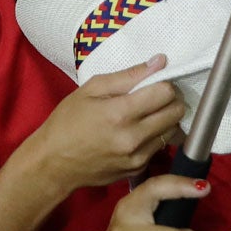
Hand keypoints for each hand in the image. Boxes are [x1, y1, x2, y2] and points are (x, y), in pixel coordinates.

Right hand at [23, 57, 187, 192]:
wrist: (54, 163)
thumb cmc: (67, 121)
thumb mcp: (90, 89)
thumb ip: (128, 75)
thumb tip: (160, 61)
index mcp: (120, 113)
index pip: (166, 92)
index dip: (164, 83)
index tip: (154, 82)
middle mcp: (133, 137)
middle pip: (176, 112)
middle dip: (170, 100)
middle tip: (154, 96)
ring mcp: (138, 156)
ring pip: (173, 130)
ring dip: (166, 118)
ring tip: (146, 114)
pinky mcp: (138, 169)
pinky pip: (160, 146)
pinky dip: (155, 135)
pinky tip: (137, 131)